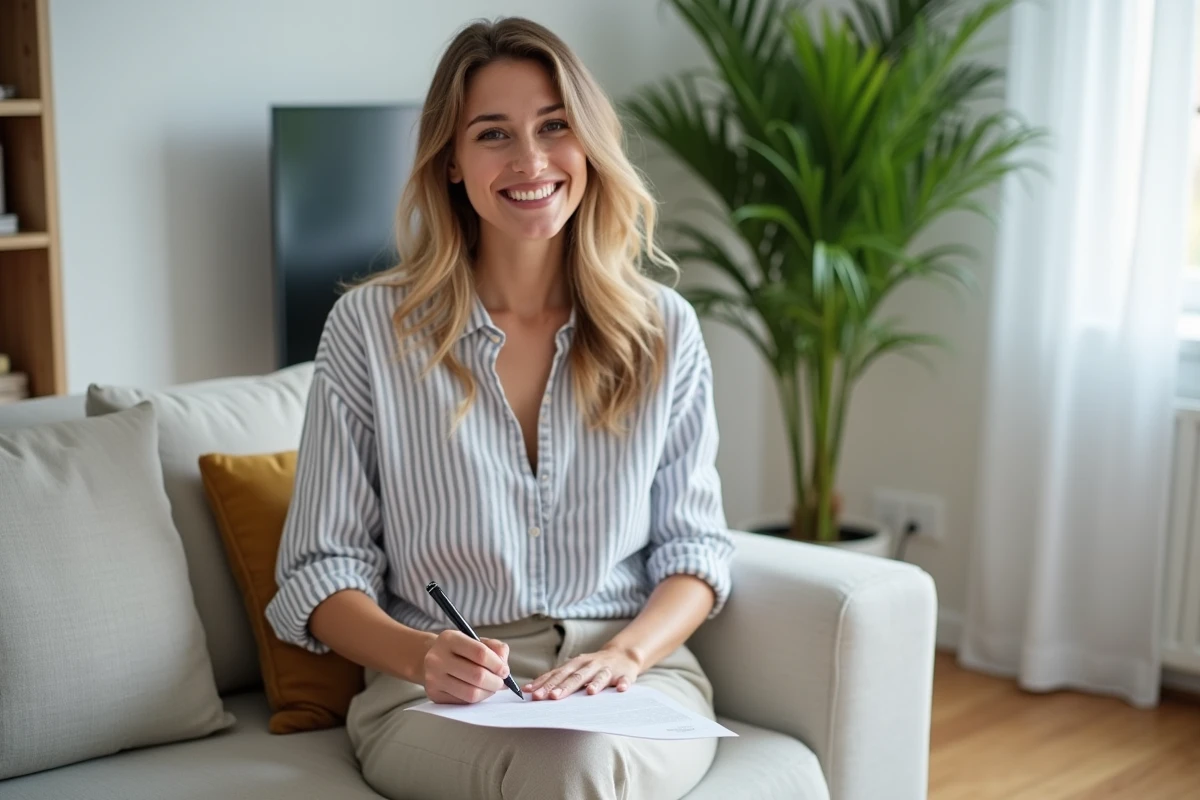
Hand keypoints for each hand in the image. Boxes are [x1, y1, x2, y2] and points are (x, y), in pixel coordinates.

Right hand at [421, 630, 510, 704]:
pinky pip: (463, 702)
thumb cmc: (459, 650)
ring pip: (471, 693)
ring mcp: (433, 678)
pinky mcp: (434, 694)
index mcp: (449, 639)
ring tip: (492, 687)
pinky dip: (477, 699)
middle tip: (501, 682)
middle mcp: (437, 658)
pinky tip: (479, 691)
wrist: (430, 659)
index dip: (497, 664)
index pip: (480, 653)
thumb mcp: (476, 640)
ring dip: (488, 692)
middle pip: (477, 676)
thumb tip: (504, 666)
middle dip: (496, 681)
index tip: (505, 670)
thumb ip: (495, 648)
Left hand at [523, 646, 641, 700]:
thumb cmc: (593, 666)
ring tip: (589, 692)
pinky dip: (623, 683)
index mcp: (576, 664)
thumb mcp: (575, 669)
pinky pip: (624, 680)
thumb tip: (531, 691)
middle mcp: (590, 664)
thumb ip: (557, 678)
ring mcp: (607, 669)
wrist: (623, 655)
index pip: (557, 674)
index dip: (545, 684)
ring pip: (600, 676)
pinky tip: (621, 689)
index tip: (532, 694)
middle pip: (575, 676)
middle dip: (562, 687)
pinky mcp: (624, 674)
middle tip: (551, 697)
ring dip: (595, 684)